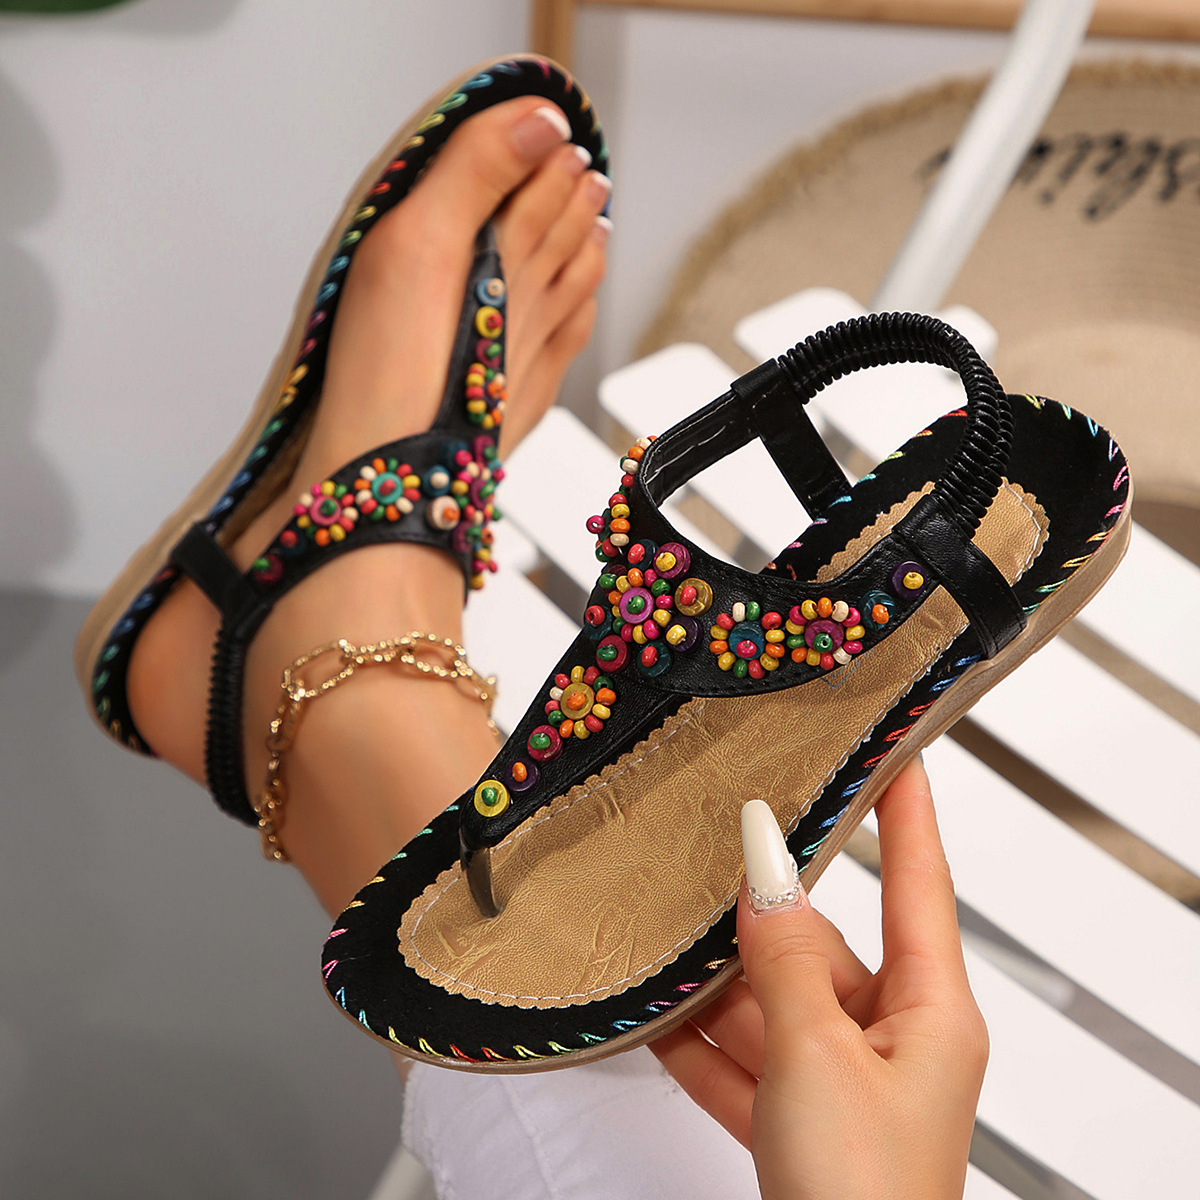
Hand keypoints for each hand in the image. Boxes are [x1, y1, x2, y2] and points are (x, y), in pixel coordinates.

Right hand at [652, 759, 987, 1199]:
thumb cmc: (861, 1197)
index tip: (894, 749)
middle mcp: (896, 1039)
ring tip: (665, 951)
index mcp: (931, 1013)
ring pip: (778, 1005)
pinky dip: (709, 1049)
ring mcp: (848, 1082)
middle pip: (823, 947)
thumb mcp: (814, 1056)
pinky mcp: (804, 1122)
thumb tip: (764, 860)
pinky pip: (752, 1063)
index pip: (920, 882)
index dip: (908, 810)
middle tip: (709, 868)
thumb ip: (783, 954)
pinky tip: (659, 1026)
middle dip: (762, 923)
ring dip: (723, 989)